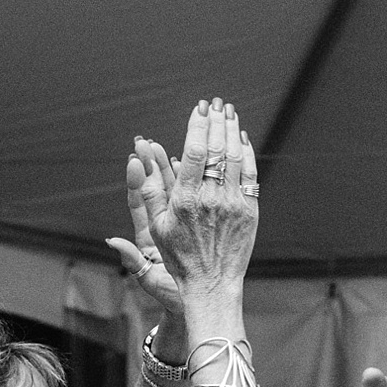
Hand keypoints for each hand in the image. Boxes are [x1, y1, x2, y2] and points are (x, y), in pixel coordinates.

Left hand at [106, 138, 181, 314]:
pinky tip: (191, 167)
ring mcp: (179, 225)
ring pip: (173, 193)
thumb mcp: (151, 280)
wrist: (198, 304)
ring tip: (163, 147)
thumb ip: (133, 260)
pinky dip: (190, 184)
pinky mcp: (195, 226)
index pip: (140, 204)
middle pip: (155, 192)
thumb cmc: (174, 297)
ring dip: (169, 170)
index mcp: (149, 238)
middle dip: (150, 167)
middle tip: (145, 143)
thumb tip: (111, 241)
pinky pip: (192, 200)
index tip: (133, 161)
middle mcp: (163, 228)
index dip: (136, 182)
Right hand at [139, 100, 260, 301]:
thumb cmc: (179, 257)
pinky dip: (246, 153)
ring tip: (229, 113)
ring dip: (233, 131)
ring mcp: (234, 203)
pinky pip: (251, 174)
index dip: (199, 125)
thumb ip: (148, 193)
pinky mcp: (249, 210)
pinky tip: (241, 139)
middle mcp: (212, 198)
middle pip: (219, 148)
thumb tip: (135, 159)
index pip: (196, 151)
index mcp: (186, 199)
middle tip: (216, 103)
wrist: (212, 283)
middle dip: (217, 121)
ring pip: (236, 157)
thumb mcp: (156, 228)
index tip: (199, 108)